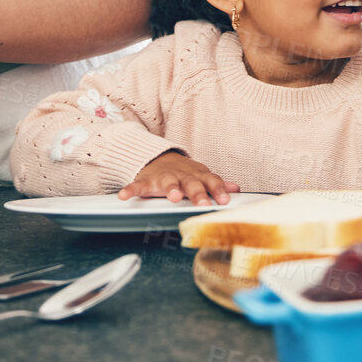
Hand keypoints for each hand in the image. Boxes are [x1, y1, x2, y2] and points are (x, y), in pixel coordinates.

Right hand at [120, 150, 238, 204]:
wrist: (158, 158)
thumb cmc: (183, 172)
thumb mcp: (201, 175)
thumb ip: (216, 183)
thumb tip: (236, 189)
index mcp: (197, 175)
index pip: (211, 181)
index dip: (218, 190)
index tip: (225, 200)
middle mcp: (182, 175)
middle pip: (192, 183)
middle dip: (198, 193)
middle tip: (203, 203)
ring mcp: (164, 177)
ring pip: (168, 182)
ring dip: (171, 188)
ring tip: (173, 196)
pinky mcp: (146, 180)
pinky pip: (137, 186)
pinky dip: (130, 190)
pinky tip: (124, 196)